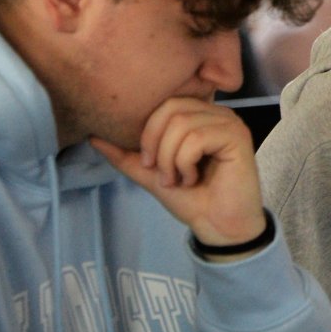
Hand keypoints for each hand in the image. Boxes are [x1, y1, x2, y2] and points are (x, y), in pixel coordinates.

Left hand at [92, 98, 266, 246]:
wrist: (217, 227)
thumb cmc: (191, 199)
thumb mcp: (151, 173)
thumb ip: (125, 155)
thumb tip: (92, 136)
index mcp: (198, 115)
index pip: (164, 104)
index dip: (148, 132)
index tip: (148, 163)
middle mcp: (216, 113)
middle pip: (171, 109)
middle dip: (157, 145)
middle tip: (162, 174)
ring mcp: (229, 123)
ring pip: (182, 125)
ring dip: (171, 159)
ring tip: (178, 180)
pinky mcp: (238, 137)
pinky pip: (198, 138)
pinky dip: (186, 163)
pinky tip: (193, 179)